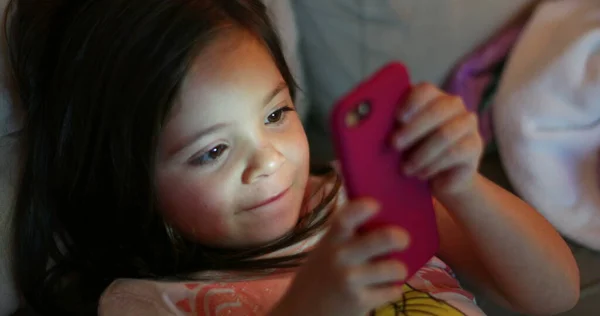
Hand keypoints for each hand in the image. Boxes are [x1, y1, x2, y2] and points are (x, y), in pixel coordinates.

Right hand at [271, 199, 409, 315]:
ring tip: (391, 272)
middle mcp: (341, 257)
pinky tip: (382, 290)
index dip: (363, 208)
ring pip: (396, 268)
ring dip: (398, 270)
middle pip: (383, 238)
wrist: (303, 312)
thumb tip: (384, 219)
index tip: (376, 205)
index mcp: (332, 240)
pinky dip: (392, 290)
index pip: (346, 217)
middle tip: (403, 240)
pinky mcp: (360, 302)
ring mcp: (351, 280)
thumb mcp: (325, 250)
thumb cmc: (319, 275)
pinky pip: (393, 291)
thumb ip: (347, 236)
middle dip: (400, 237)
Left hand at [393, 83, 483, 196]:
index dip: (410, 102)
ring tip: (406, 169)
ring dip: (421, 153)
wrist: (439, 178)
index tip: (397, 118)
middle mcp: (453, 105)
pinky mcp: (475, 145)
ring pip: (445, 134)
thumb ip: (388, 128)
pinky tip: (422, 173)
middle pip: (437, 110)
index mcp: (432, 97)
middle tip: (394, 145)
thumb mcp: (400, 139)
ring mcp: (468, 124)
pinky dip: (434, 165)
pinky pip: (455, 153)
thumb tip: (362, 123)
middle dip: (413, 129)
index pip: (425, 90)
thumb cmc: (414, 152)